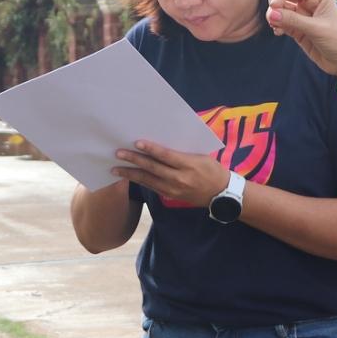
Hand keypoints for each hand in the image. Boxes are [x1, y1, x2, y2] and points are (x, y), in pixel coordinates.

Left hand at [113, 141, 230, 207]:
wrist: (221, 194)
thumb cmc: (212, 169)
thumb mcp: (201, 156)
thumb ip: (181, 151)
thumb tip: (161, 141)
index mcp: (188, 165)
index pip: (166, 156)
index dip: (151, 149)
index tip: (137, 142)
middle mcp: (179, 179)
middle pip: (153, 168)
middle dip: (134, 160)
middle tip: (118, 153)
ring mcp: (173, 189)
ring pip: (148, 180)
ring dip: (131, 173)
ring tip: (115, 168)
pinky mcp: (170, 196)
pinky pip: (151, 187)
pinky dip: (139, 181)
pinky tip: (129, 176)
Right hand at [266, 0, 336, 80]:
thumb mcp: (316, 29)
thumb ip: (293, 20)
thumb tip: (272, 14)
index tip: (273, 5)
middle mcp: (310, 3)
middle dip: (276, 2)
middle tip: (271, 16)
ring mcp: (303, 16)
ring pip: (281, 9)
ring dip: (274, 15)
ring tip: (274, 26)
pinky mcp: (298, 29)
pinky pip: (282, 22)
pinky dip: (277, 25)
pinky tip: (278, 32)